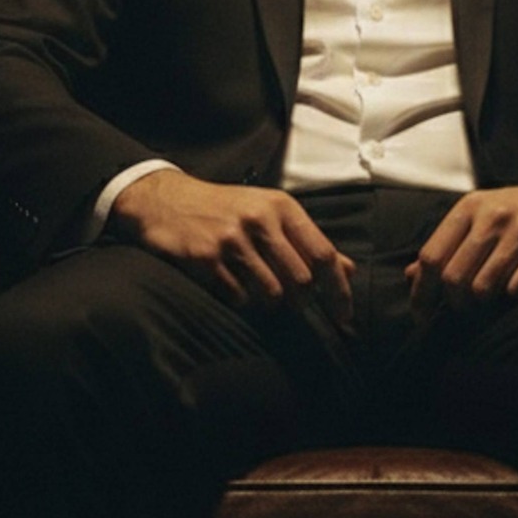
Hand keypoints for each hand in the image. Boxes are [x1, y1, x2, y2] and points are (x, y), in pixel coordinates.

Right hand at [110, 171, 354, 329]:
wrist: (168, 200)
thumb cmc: (227, 209)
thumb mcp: (270, 213)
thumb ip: (308, 240)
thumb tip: (349, 270)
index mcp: (281, 207)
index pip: (323, 254)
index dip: (338, 290)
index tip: (344, 316)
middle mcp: (259, 219)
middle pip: (300, 280)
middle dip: (300, 301)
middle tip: (291, 303)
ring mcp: (232, 238)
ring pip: (271, 293)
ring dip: (269, 303)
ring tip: (257, 290)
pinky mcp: (206, 257)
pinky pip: (237, 297)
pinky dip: (239, 300)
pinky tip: (229, 284)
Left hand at [405, 167, 517, 320]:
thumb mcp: (485, 214)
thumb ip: (449, 242)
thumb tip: (412, 275)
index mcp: (472, 206)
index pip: (431, 256)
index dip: (421, 292)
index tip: (421, 314)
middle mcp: (494, 216)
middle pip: (453, 279)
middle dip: (454, 304)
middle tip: (464, 310)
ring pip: (482, 289)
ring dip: (484, 304)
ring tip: (493, 298)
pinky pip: (517, 291)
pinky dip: (515, 297)